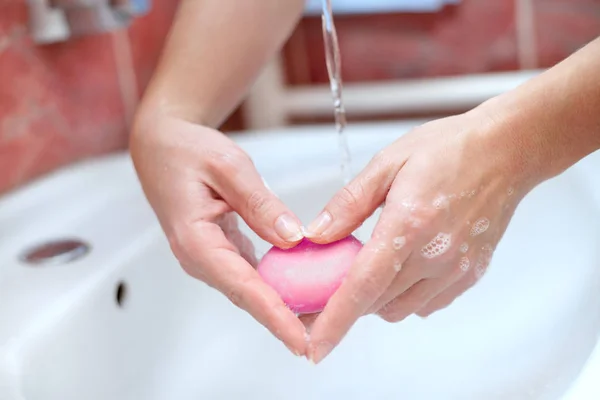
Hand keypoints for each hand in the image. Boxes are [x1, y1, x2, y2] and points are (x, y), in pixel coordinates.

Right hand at [130, 114, 306, 355]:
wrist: (162, 147)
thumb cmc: (187, 152)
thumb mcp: (229, 167)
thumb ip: (260, 204)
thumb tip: (293, 238)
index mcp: (196, 241)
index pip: (242, 287)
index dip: (274, 316)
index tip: (300, 340)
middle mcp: (200, 258)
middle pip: (247, 297)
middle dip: (283, 320)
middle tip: (321, 338)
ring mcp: (208, 257)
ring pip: (249, 289)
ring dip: (281, 305)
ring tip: (317, 317)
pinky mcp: (219, 251)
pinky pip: (249, 274)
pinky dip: (273, 283)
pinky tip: (298, 285)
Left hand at [304, 108, 537, 363]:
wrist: (506, 151)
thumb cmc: (447, 149)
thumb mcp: (387, 163)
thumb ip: (349, 203)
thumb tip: (316, 234)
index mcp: (408, 224)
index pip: (363, 286)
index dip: (334, 320)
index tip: (313, 346)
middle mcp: (435, 255)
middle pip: (376, 303)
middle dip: (346, 303)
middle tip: (327, 286)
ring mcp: (456, 269)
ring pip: (400, 309)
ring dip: (375, 299)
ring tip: (367, 268)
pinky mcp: (471, 274)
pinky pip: (426, 304)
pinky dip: (404, 296)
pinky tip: (401, 267)